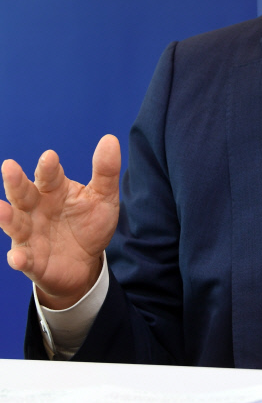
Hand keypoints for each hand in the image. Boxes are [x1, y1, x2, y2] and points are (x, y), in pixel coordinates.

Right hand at [0, 135, 120, 308]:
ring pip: (16, 224)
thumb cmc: (90, 224)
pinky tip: (17, 258)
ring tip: (0, 209)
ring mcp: (31, 235)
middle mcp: (37, 209)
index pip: (50, 175)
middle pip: (24, 194)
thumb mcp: (103, 197)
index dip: (48, 167)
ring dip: (7, 217)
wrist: (87, 262)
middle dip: (16, 182)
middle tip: (9, 166)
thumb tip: (110, 139)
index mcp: (54, 190)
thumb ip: (106, 171)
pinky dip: (19, 258)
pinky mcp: (31, 261)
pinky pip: (23, 259)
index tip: (49, 157)